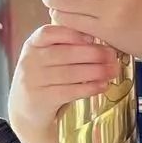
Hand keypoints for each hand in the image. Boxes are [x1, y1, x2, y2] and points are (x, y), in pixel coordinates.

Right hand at [8, 24, 120, 142]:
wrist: (28, 109)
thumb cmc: (47, 78)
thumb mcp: (49, 58)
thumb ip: (67, 46)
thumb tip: (99, 40)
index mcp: (33, 44)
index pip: (48, 33)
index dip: (72, 34)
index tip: (93, 38)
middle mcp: (30, 60)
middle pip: (64, 53)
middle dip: (93, 54)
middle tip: (113, 56)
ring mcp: (33, 81)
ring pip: (68, 73)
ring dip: (96, 71)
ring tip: (113, 71)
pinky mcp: (41, 99)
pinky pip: (69, 91)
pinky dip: (89, 87)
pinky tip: (103, 85)